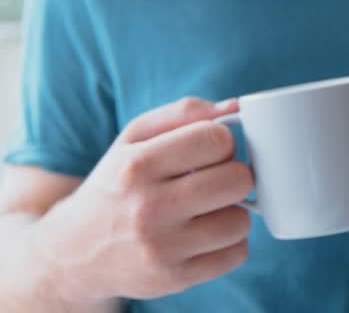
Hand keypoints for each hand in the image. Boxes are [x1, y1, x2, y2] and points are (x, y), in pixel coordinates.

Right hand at [35, 97, 254, 303]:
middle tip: (212, 180)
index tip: (210, 152)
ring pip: (241, 220)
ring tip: (207, 210)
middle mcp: (147, 209)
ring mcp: (161, 248)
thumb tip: (236, 105)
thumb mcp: (133, 139)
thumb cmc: (116, 186)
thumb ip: (183, 113)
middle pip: (238, 179)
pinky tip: (205, 235)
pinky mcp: (174, 279)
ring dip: (232, 212)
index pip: (217, 139)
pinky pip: (237, 254)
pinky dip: (230, 243)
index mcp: (137, 166)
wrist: (72, 253)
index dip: (223, 142)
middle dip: (233, 175)